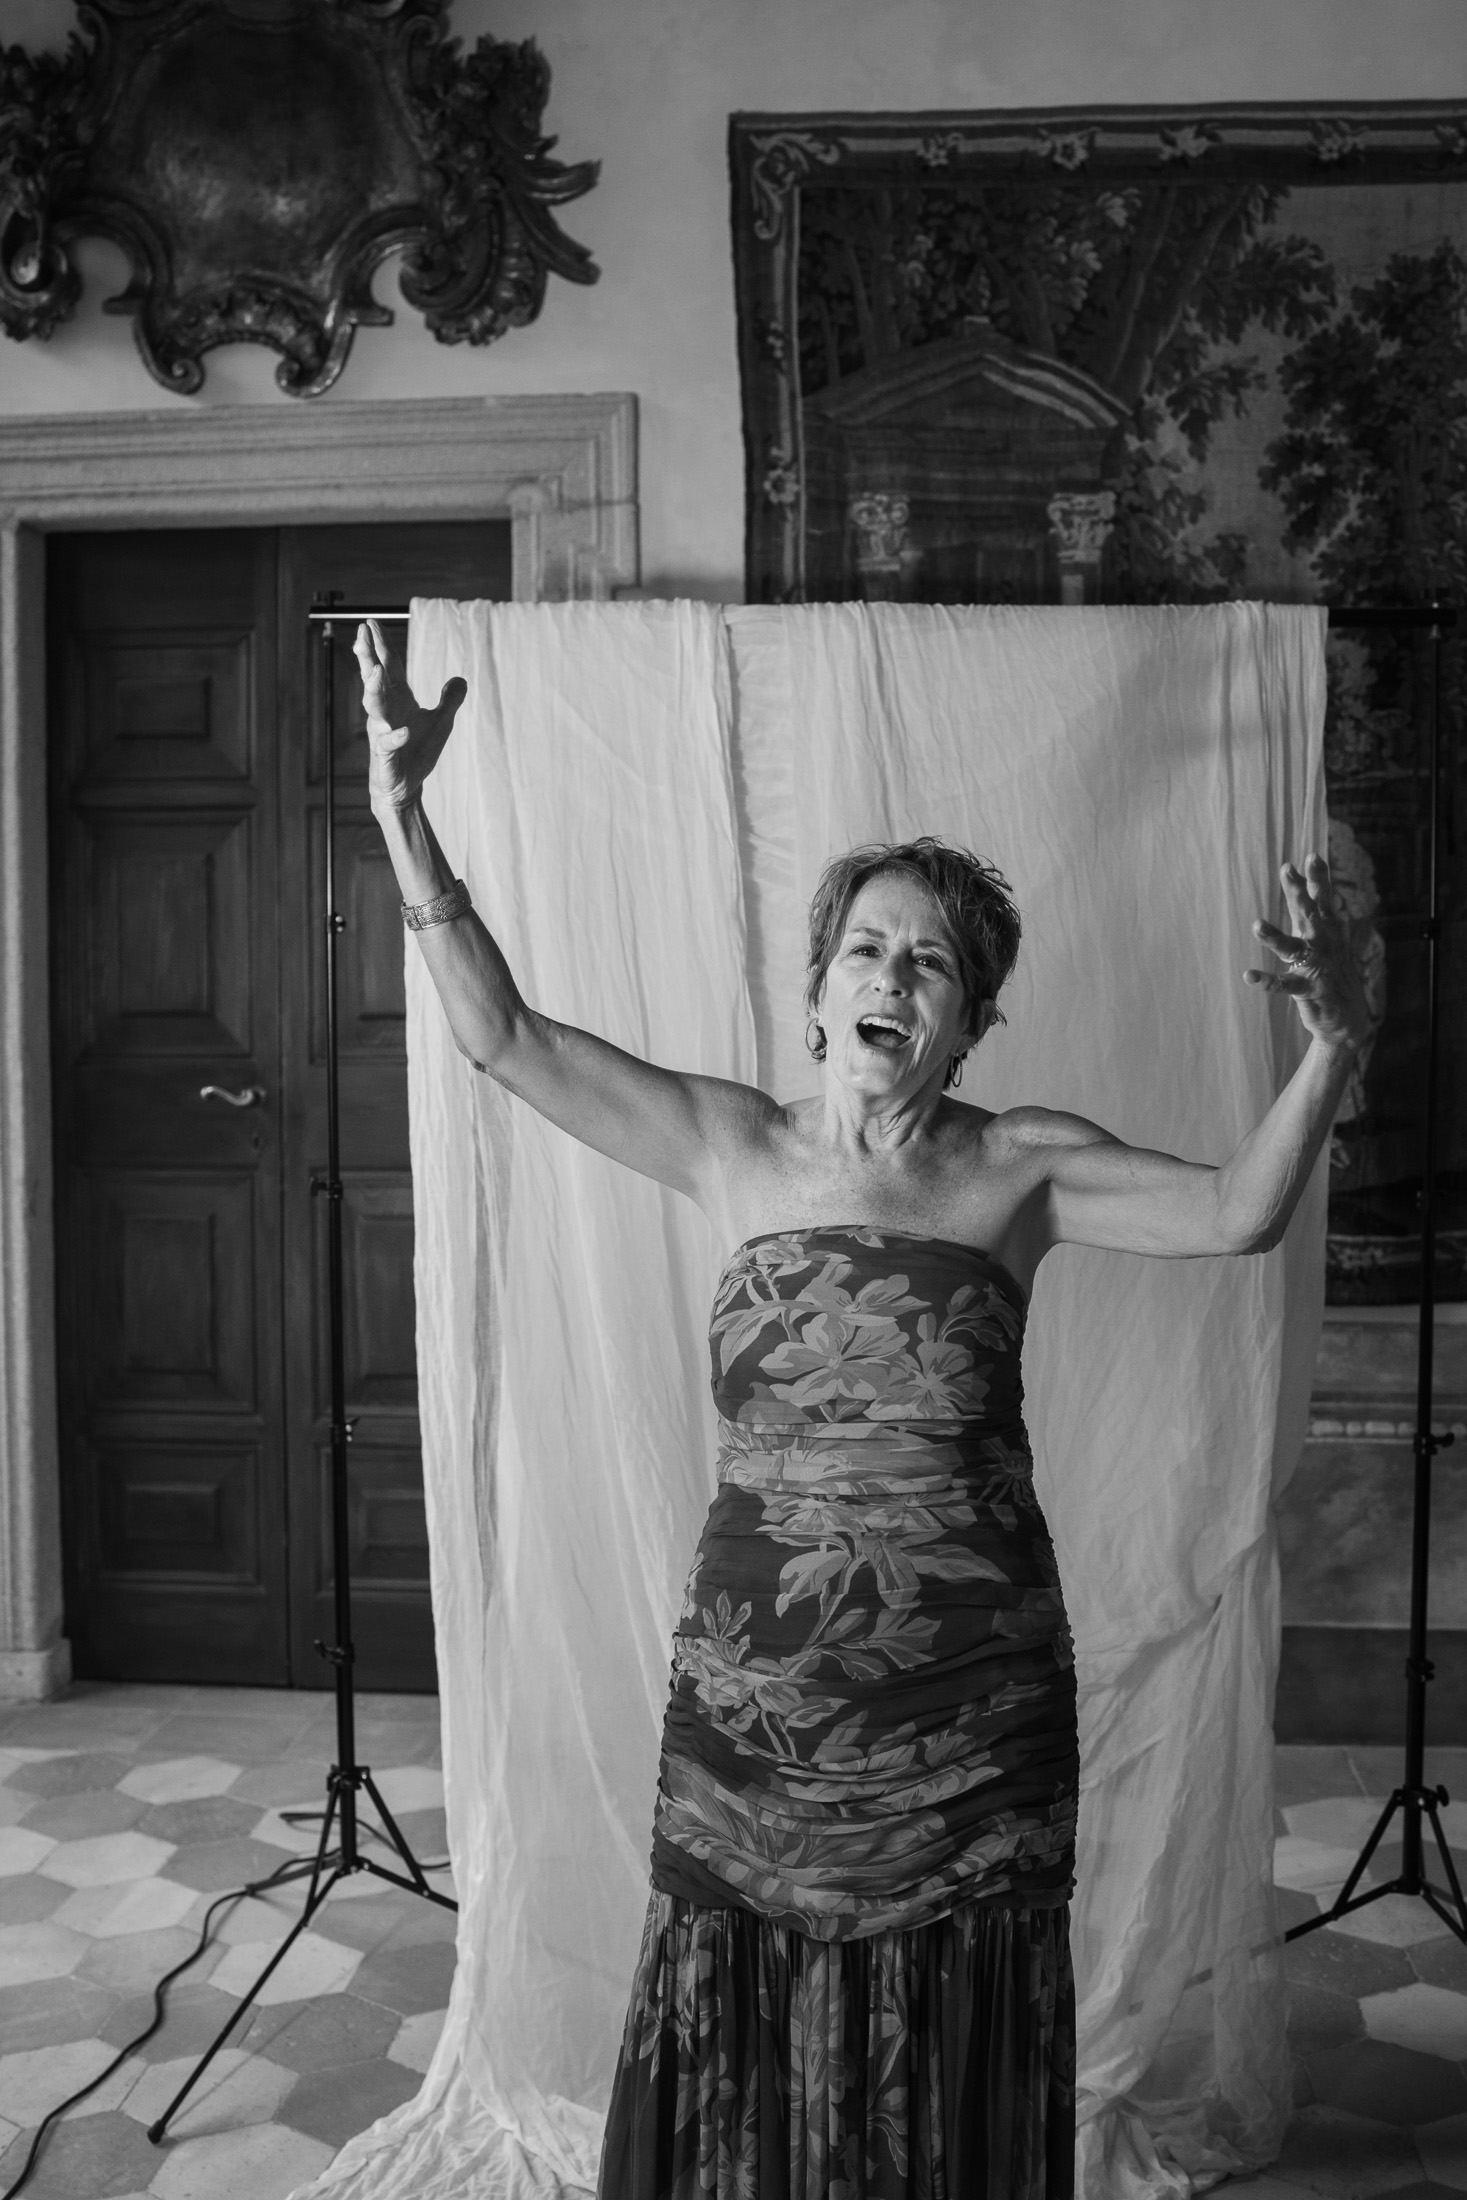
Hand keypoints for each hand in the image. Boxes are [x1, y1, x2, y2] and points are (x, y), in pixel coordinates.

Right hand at [354, 619, 466, 813]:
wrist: (404, 786)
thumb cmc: (418, 751)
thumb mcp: (441, 722)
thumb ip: (449, 700)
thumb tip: (460, 679)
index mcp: (398, 699)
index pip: (389, 666)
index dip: (381, 645)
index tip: (370, 623)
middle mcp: (386, 711)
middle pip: (375, 678)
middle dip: (368, 656)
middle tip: (361, 634)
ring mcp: (383, 731)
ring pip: (374, 706)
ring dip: (373, 689)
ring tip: (374, 670)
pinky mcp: (386, 755)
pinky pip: (388, 743)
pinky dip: (395, 736)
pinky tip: (403, 730)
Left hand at [1245, 852, 1371, 1050]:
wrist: (1348, 1019)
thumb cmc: (1332, 973)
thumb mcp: (1327, 940)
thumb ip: (1314, 912)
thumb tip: (1303, 882)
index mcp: (1329, 931)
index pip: (1323, 899)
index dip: (1318, 878)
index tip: (1310, 856)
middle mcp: (1324, 945)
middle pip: (1309, 914)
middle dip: (1298, 892)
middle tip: (1287, 869)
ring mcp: (1317, 967)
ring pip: (1293, 948)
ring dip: (1275, 936)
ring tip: (1257, 925)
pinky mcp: (1309, 991)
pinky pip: (1284, 985)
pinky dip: (1267, 980)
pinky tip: (1248, 976)